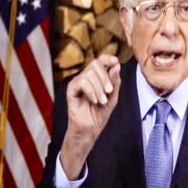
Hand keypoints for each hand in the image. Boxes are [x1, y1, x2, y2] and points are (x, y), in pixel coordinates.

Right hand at [60, 55, 121, 178]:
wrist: (90, 130)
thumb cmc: (100, 114)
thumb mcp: (113, 97)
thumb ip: (115, 82)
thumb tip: (116, 65)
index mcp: (96, 77)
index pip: (100, 60)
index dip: (108, 58)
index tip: (116, 61)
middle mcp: (86, 77)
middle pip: (95, 64)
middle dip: (105, 77)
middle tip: (109, 91)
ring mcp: (78, 82)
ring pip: (89, 73)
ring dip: (99, 87)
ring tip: (102, 101)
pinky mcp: (71, 89)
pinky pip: (82, 82)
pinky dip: (91, 91)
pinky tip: (94, 101)